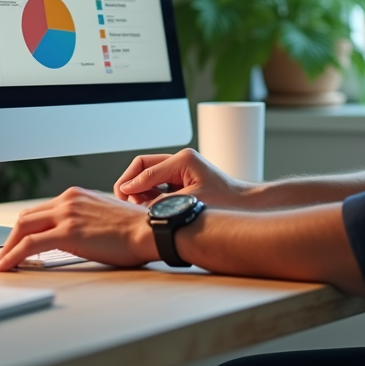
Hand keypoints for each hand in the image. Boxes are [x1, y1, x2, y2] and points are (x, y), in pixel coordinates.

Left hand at [0, 187, 155, 271]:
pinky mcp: (67, 233)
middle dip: (11, 238)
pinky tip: (6, 266)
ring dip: (8, 247)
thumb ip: (85, 221)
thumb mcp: (104, 217)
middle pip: (26, 217)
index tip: (18, 242)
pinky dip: (12, 255)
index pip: (40, 211)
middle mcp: (68, 200)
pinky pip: (29, 244)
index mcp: (77, 196)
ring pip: (23, 228)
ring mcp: (67, 215)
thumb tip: (76, 236)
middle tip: (4, 255)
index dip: (25, 228)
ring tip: (2, 264)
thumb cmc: (135, 229)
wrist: (150, 231)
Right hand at [114, 147, 251, 207]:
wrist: (243, 204)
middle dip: (131, 182)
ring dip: (139, 189)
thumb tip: (139, 205)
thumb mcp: (190, 201)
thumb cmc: (225, 201)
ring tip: (135, 206)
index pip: (146, 168)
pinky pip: (157, 183)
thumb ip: (162, 202)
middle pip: (143, 166)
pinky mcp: (181, 179)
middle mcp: (180, 160)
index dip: (131, 184)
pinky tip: (146, 206)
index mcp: (183, 159)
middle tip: (123, 199)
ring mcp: (180, 168)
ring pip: (148, 175)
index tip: (121, 196)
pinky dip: (148, 193)